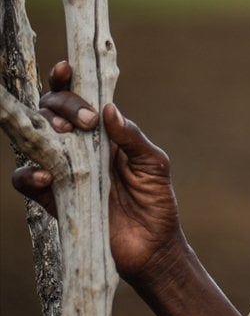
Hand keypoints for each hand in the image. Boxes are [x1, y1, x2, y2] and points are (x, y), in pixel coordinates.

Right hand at [12, 61, 186, 284]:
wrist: (152, 246)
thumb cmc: (156, 200)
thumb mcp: (154, 164)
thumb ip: (133, 138)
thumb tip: (108, 109)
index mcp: (104, 134)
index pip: (79, 101)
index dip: (67, 82)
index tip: (64, 69)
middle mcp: (79, 148)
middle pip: (52, 113)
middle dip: (62, 105)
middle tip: (83, 120)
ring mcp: (64, 172)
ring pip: (33, 141)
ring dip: (41, 131)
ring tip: (62, 134)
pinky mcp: (53, 199)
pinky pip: (27, 181)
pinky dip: (29, 173)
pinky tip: (47, 172)